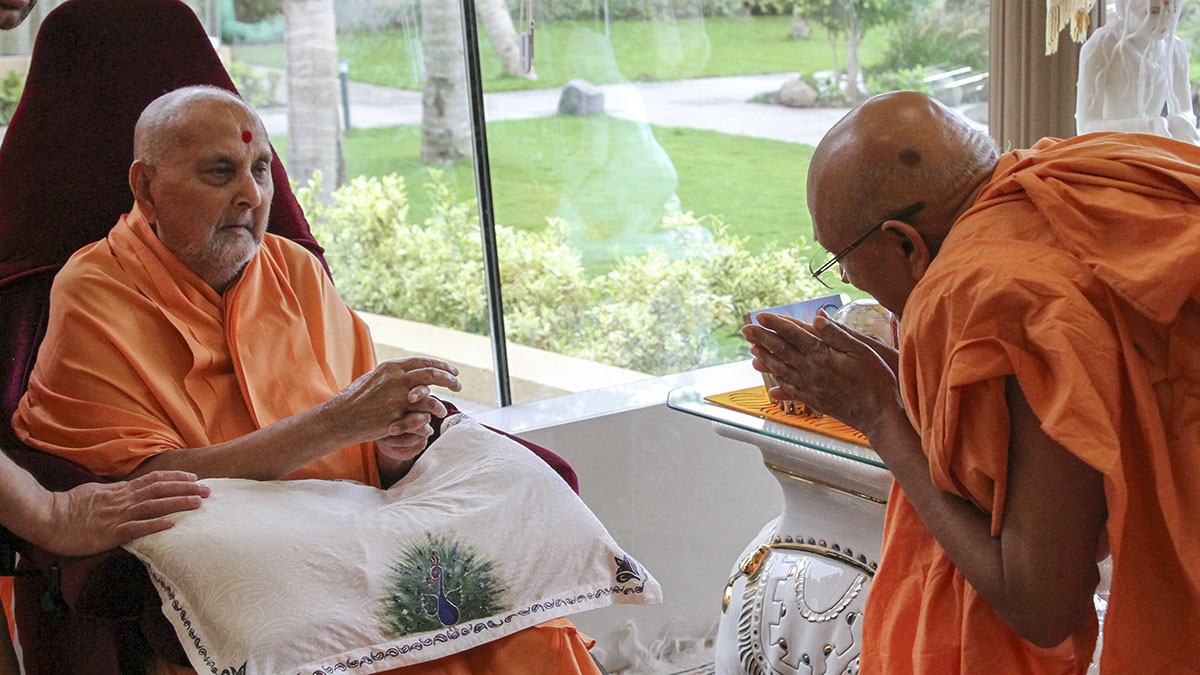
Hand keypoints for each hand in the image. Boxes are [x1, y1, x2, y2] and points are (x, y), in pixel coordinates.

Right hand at [42, 471, 209, 555]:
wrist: (48, 517)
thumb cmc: (69, 507)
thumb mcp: (96, 493)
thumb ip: (114, 493)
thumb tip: (127, 491)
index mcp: (120, 491)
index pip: (153, 480)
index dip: (175, 477)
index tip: (194, 477)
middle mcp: (123, 500)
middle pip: (160, 490)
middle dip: (186, 488)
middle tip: (208, 489)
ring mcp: (117, 516)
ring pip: (153, 506)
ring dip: (177, 503)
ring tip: (198, 502)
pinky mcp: (110, 533)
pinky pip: (136, 528)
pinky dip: (155, 526)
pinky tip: (171, 525)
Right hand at [323, 358, 460, 445]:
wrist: (339, 418)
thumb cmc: (354, 400)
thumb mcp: (373, 378)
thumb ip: (392, 375)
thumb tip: (407, 372)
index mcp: (391, 367)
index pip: (423, 362)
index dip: (441, 366)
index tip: (453, 371)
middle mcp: (396, 379)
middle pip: (432, 375)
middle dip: (449, 379)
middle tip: (459, 385)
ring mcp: (397, 399)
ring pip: (430, 398)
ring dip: (440, 404)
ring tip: (443, 410)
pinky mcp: (396, 417)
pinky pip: (421, 418)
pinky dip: (428, 420)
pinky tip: (430, 424)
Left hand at [742, 310, 903, 438]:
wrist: (879, 416)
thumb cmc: (877, 381)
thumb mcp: (863, 350)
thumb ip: (838, 334)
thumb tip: (817, 317)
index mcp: (822, 355)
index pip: (794, 335)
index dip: (776, 324)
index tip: (760, 316)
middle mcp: (812, 371)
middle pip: (781, 351)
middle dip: (762, 338)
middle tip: (745, 330)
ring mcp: (811, 387)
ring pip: (782, 370)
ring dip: (765, 359)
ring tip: (752, 352)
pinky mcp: (815, 401)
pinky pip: (791, 391)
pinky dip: (779, 385)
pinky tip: (772, 385)